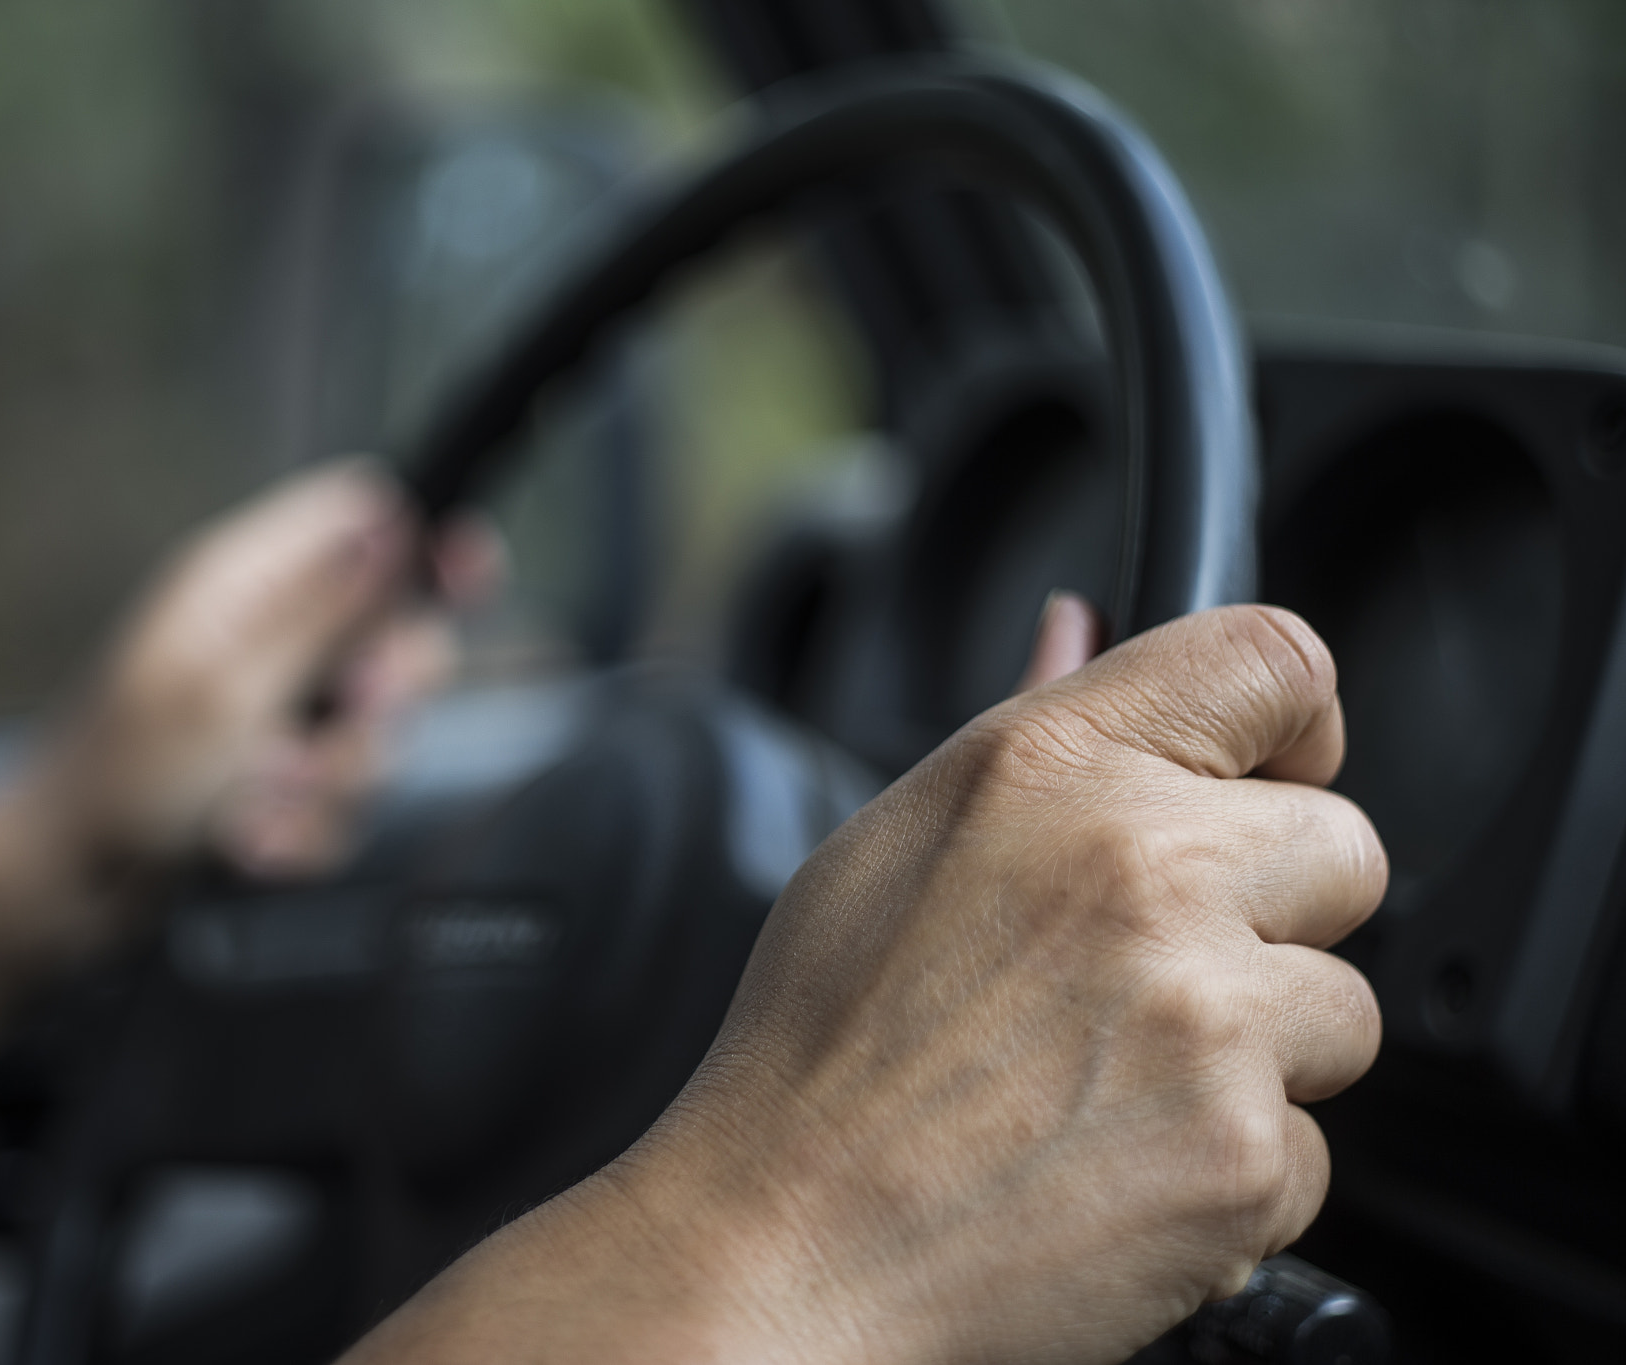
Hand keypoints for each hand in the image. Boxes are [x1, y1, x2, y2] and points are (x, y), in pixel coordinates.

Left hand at [28, 460, 491, 919]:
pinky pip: (343, 800)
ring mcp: (277, 710)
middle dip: (382, 699)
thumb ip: (321, 609)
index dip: (424, 539)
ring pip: (375, 732)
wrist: (62, 894)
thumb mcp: (227, 688)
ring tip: (261, 809)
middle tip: (345, 722)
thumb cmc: (114, 784)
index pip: (362, 517)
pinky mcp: (281, 779)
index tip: (466, 577)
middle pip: (394, 633)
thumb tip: (394, 524)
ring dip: (331, 786)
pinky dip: (305, 832)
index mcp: (245, 582)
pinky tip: (251, 844)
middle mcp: (269, 636)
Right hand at [347, 605, 1384, 1364]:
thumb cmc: (822, 1049)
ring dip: (1259, 1052)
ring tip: (1109, 1084)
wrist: (792, 1239)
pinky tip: (1113, 1163)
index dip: (1291, 719)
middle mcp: (1144, 867)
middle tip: (1153, 973)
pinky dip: (1232, 1168)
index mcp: (1053, 768)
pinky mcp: (1245, 1153)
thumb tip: (1081, 630)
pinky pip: (1310, 1148)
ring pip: (1340, 1010)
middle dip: (1274, 913)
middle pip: (1344, 847)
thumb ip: (1028, 726)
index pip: (1272, 659)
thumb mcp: (895, 842)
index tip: (1276, 767)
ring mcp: (1207, 1013)